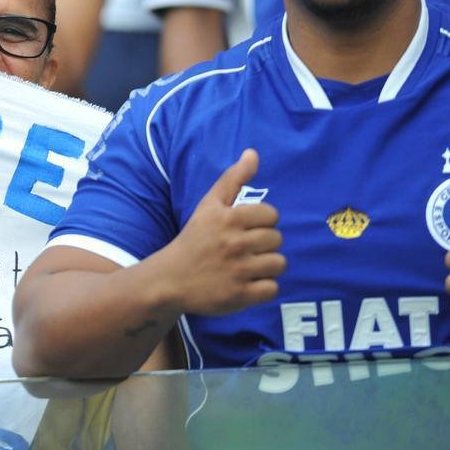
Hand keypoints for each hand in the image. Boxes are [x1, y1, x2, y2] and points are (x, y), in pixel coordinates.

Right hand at [159, 149, 283, 315]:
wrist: (170, 279)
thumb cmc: (194, 238)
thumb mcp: (209, 205)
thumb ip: (233, 179)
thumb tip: (253, 153)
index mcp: (228, 218)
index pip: (271, 215)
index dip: (262, 222)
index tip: (246, 229)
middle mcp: (234, 243)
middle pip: (277, 239)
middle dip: (264, 244)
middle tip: (243, 249)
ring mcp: (238, 271)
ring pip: (279, 264)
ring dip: (266, 266)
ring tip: (247, 266)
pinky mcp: (240, 296)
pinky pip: (272, 288)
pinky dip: (263, 288)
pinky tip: (246, 283)